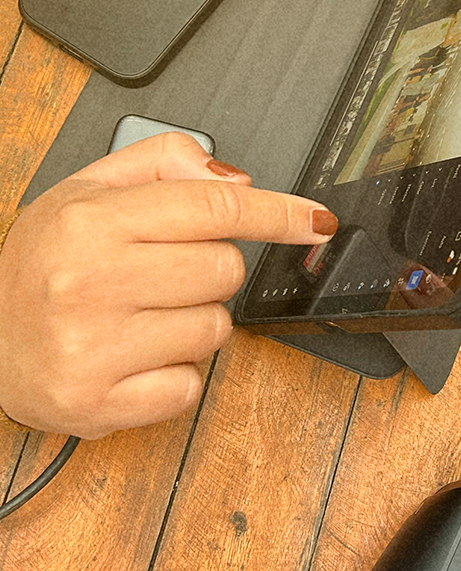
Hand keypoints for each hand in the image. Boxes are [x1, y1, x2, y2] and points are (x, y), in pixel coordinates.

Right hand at [0, 133, 337, 437]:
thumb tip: (233, 178)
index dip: (276, 213)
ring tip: (139, 318)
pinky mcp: (100, 404)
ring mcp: (96, 348)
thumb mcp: (82, 192)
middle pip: (225, 269)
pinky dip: (174, 375)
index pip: (214, 207)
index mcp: (89, 222)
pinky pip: (191, 386)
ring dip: (193, 324)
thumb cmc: (37, 267)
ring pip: (216, 329)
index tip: (314, 220)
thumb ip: (160, 167)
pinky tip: (133, 359)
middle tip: (161, 276)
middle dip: (209, 271)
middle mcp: (91, 282)